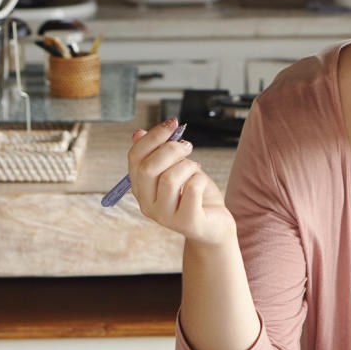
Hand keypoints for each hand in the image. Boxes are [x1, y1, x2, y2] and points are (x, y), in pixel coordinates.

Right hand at [127, 117, 234, 245]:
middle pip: (147, 168)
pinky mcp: (187, 222)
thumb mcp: (176, 170)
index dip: (153, 136)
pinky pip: (191, 189)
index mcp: (140, 189)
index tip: (172, 123)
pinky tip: (201, 183)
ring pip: (169, 179)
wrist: (215, 225)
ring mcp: (165, 217)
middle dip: (170, 149)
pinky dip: (199, 179)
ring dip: (186, 165)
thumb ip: (158, 154)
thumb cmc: (195, 196)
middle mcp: (147, 205)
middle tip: (187, 146)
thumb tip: (138, 132)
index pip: (135, 157)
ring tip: (195, 168)